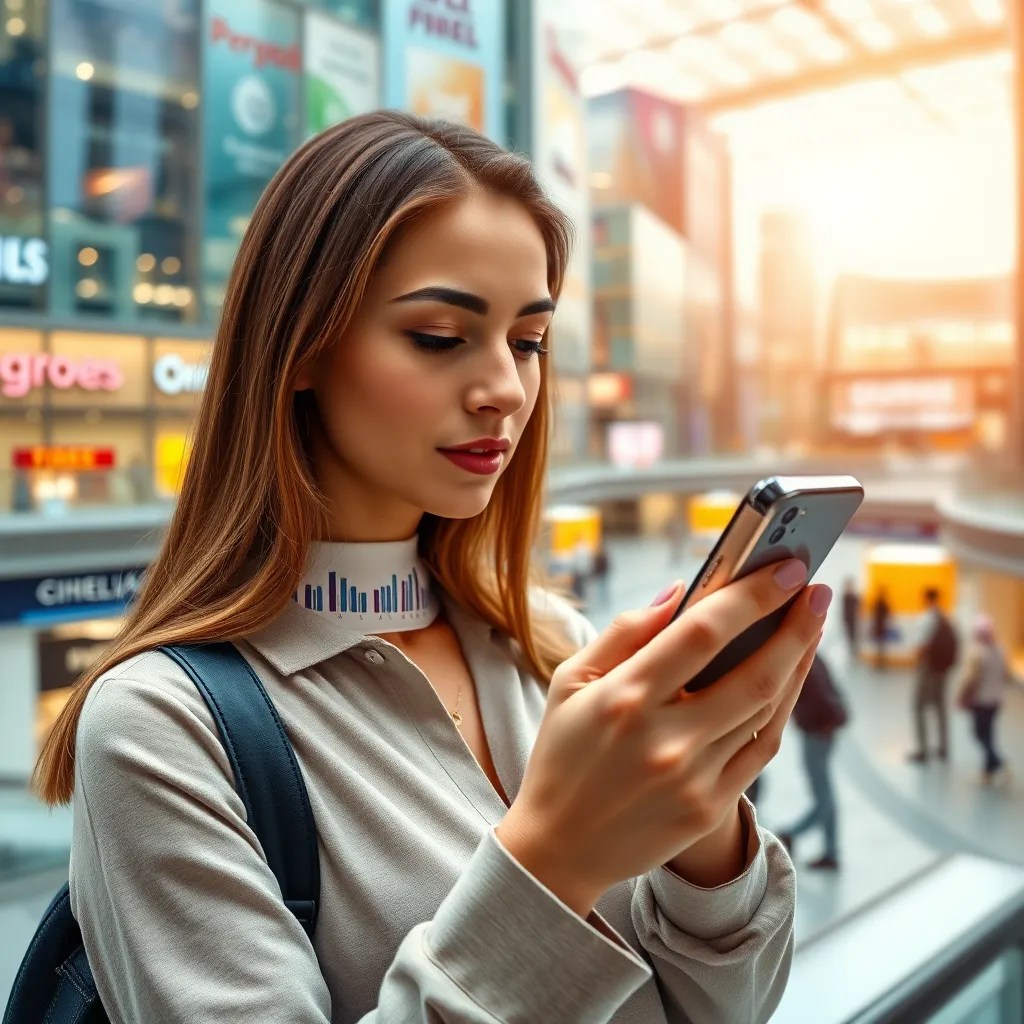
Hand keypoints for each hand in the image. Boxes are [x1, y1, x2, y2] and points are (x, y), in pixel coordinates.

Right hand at [495, 560, 827, 916]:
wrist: (559, 846)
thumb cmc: (562, 752)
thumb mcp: (570, 681)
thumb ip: (623, 632)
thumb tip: (679, 592)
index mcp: (625, 697)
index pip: (703, 633)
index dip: (750, 596)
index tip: (783, 569)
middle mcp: (665, 739)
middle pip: (753, 674)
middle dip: (795, 627)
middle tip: (817, 591)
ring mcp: (693, 779)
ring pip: (766, 711)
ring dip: (796, 663)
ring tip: (810, 627)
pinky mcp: (709, 807)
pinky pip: (761, 749)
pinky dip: (781, 709)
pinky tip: (789, 679)